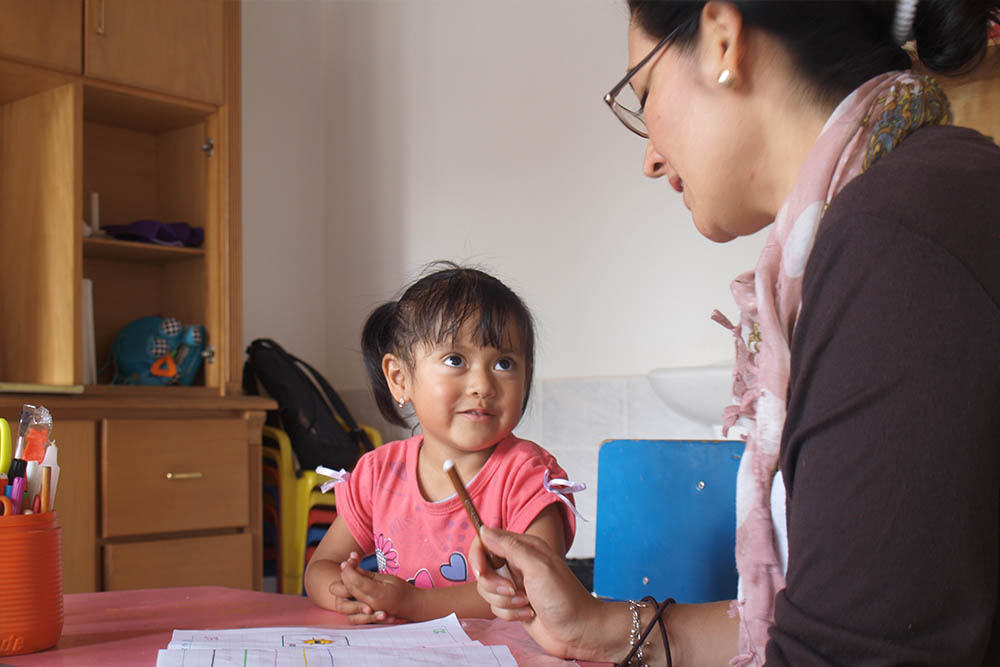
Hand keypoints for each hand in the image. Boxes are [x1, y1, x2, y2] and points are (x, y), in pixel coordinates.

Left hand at [336, 552, 411, 623]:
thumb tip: (355, 569)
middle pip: (351, 589)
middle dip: (345, 575)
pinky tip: (351, 584)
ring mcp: (369, 610)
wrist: (412, 606)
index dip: (349, 571)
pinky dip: (350, 593)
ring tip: (348, 573)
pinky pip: (354, 603)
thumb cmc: (403, 590)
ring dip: (346, 585)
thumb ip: (370, 575)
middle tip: (346, 564)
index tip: (346, 562)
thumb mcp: (388, 578)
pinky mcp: (368, 613)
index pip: (357, 582)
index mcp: (378, 593)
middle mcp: (371, 603)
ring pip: (350, 597)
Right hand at [470, 526, 601, 658]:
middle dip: (493, 585)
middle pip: (482, 569)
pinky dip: (510, 613)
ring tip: (526, 603)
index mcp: (523, 547)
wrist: (578, 632)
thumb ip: (510, 547)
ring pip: (487, 591)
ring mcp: (514, 585)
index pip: (486, 541)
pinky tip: (529, 614)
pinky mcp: (514, 605)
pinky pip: (495, 607)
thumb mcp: (537, 567)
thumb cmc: (564, 598)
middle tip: (514, 590)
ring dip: (504, 601)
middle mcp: (516, 564)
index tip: (480, 572)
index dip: (477, 556)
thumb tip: (485, 530)